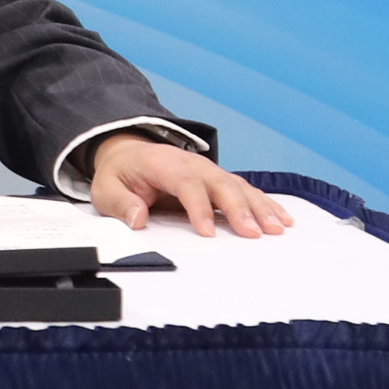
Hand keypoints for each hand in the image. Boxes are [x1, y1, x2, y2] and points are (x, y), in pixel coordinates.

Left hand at [86, 134, 294, 238]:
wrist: (129, 154)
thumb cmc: (120, 175)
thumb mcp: (106, 188)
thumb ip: (119, 203)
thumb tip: (137, 218)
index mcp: (162, 163)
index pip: (184, 183)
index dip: (198, 207)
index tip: (208, 233)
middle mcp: (191, 163)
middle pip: (219, 183)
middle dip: (238, 208)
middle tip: (254, 233)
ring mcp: (208, 170)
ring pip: (238, 186)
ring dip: (259, 207)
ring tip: (277, 229)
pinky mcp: (219, 180)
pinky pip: (245, 190)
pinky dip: (265, 204)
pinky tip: (283, 219)